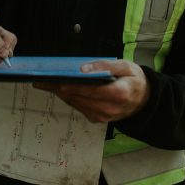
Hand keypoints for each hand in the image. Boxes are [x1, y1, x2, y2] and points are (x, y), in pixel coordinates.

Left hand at [33, 60, 150, 122]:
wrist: (143, 100)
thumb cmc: (134, 80)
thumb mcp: (126, 66)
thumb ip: (105, 66)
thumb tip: (83, 69)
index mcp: (118, 94)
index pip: (89, 90)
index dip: (70, 85)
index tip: (54, 80)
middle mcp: (108, 109)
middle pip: (77, 98)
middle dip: (58, 88)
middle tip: (41, 78)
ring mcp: (102, 116)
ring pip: (74, 103)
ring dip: (59, 92)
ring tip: (44, 81)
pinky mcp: (96, 118)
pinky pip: (78, 106)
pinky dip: (67, 96)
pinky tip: (58, 88)